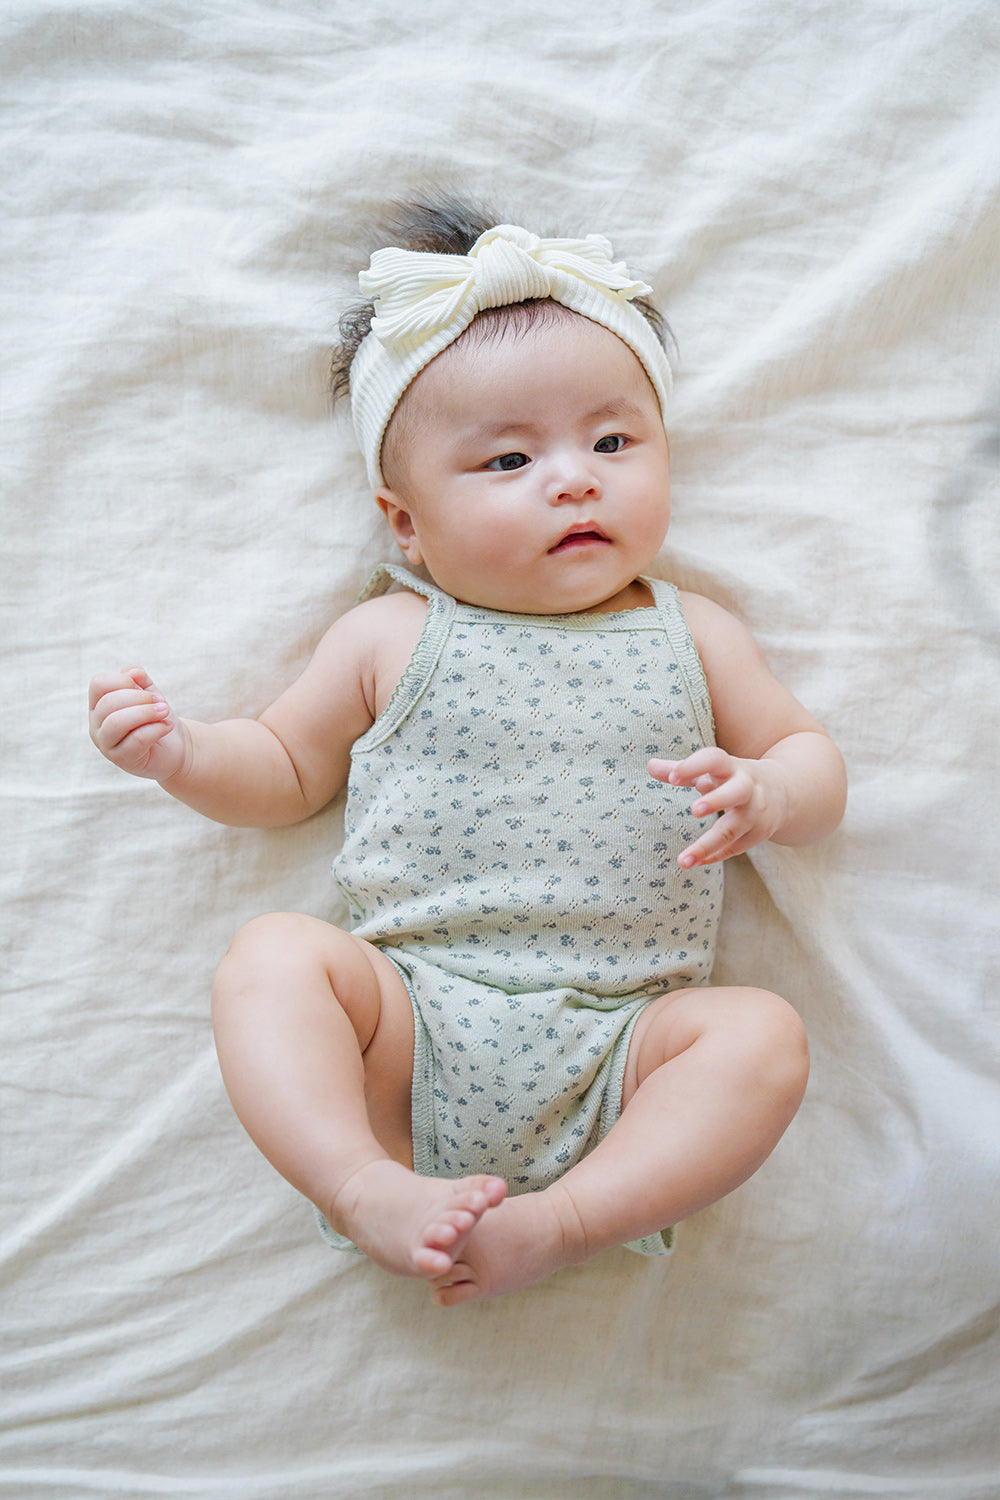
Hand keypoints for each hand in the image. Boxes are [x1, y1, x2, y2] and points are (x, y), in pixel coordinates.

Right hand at [88, 666, 187, 782]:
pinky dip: (156, 728)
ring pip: (117, 722)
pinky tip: (167, 726)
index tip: (143, 687)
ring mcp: (106, 744)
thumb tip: (133, 672)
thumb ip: (139, 679)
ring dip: (146, 712)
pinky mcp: (122, 760)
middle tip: (162, 702)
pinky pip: (136, 739)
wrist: (175, 747)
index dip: (122, 680)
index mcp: (98, 705)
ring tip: (165, 711)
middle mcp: (96, 725)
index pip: (99, 683)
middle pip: (109, 702)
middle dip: (140, 698)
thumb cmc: (156, 718)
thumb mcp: (149, 693)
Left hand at [648, 748, 788, 867]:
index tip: (672, 777)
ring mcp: (754, 813)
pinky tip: (695, 863)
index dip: (694, 766)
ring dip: (708, 845)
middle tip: (694, 809)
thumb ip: (682, 770)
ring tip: (683, 861)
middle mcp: (747, 788)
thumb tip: (649, 764)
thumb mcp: (713, 769)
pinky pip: (735, 848)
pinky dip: (714, 856)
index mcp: (731, 767)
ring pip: (733, 829)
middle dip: (718, 800)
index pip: (714, 759)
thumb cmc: (733, 777)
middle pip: (736, 792)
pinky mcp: (758, 834)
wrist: (783, 791)